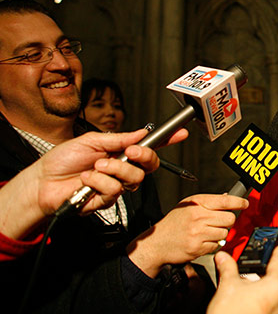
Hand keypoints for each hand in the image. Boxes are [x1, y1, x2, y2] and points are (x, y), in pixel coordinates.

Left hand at [0, 129, 159, 239]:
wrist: (42, 183)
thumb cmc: (61, 160)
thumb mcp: (91, 141)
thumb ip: (119, 138)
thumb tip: (141, 133)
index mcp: (119, 151)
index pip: (148, 146)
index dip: (166, 140)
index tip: (180, 133)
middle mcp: (121, 168)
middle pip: (150, 165)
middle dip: (143, 156)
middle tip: (130, 151)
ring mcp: (115, 184)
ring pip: (135, 177)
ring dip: (114, 169)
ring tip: (96, 166)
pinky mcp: (107, 199)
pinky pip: (115, 189)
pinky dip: (99, 182)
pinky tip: (87, 180)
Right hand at [126, 193, 248, 277]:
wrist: (156, 244)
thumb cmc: (172, 224)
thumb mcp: (187, 205)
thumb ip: (207, 202)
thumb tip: (227, 198)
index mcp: (197, 203)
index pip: (225, 200)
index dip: (239, 202)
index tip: (245, 204)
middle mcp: (198, 216)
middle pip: (230, 218)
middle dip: (227, 221)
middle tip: (218, 223)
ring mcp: (198, 233)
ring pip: (225, 233)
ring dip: (219, 234)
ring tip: (206, 233)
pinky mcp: (198, 247)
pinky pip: (216, 246)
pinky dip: (212, 245)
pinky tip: (201, 241)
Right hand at [208, 247, 277, 313]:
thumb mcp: (228, 284)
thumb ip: (228, 267)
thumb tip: (223, 257)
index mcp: (276, 286)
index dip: (275, 250)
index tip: (277, 244)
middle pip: (274, 277)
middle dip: (263, 269)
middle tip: (256, 261)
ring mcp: (275, 311)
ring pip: (271, 291)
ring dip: (260, 284)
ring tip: (247, 279)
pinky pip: (267, 302)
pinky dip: (258, 296)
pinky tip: (247, 295)